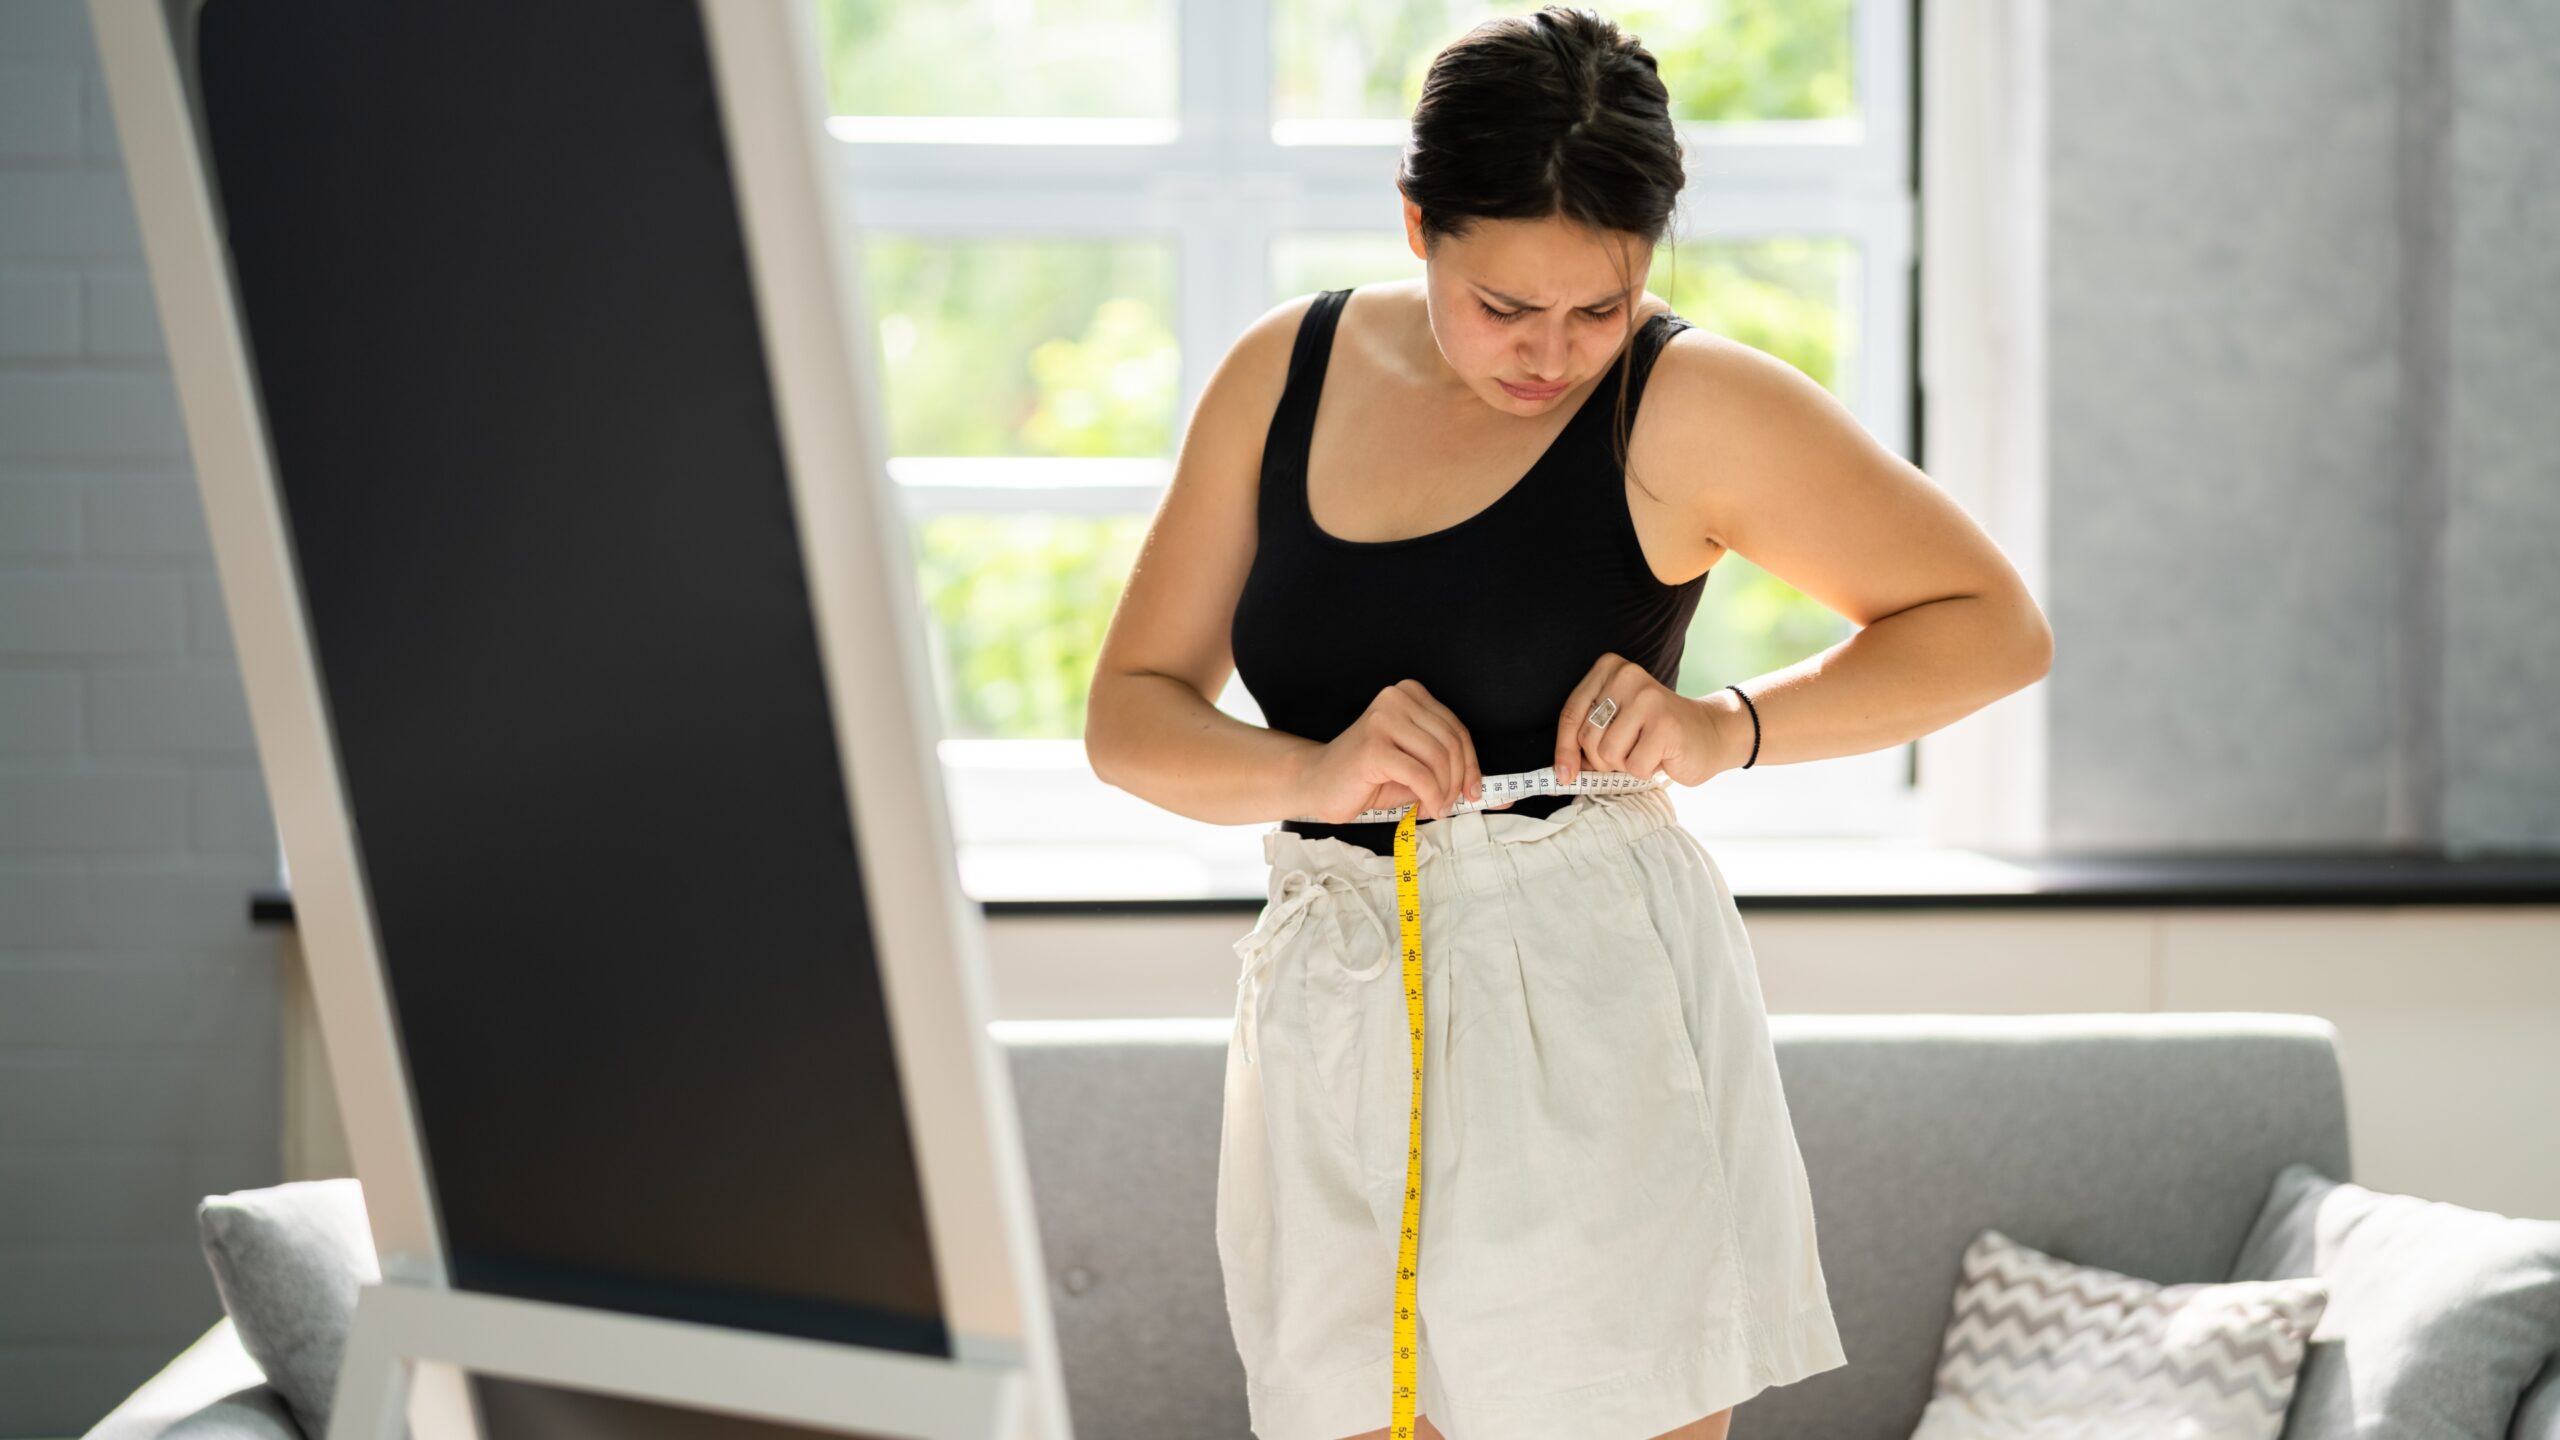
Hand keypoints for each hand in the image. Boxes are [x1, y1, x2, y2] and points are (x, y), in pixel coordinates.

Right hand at [1294, 679, 1507, 823]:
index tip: (1475, 791)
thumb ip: (1447, 770)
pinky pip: (1420, 775)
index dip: (1472, 764)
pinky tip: (1425, 807)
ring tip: (1435, 806)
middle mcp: (1396, 699)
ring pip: (1439, 758)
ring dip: (1443, 791)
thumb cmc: (1366, 777)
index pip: (1456, 728)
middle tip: (1450, 804)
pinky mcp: (1373, 746)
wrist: (1317, 783)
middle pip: (1451, 742)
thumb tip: (1489, 791)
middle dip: (1457, 781)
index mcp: (1408, 695)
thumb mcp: (1414, 766)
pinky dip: (1430, 797)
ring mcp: (1383, 720)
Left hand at [1552, 652, 1724, 788]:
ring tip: (1645, 750)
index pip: (1571, 713)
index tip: (1563, 774)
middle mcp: (1627, 677)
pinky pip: (1635, 766)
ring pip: (1608, 754)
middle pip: (1588, 737)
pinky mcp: (1665, 724)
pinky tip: (1662, 755)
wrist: (1710, 733)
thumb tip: (1561, 772)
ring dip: (1626, 765)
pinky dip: (1646, 771)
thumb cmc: (1655, 732)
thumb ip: (1588, 736)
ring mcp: (1648, 699)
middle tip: (1628, 752)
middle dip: (1602, 760)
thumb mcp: (1616, 722)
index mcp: (1609, 668)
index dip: (1563, 749)